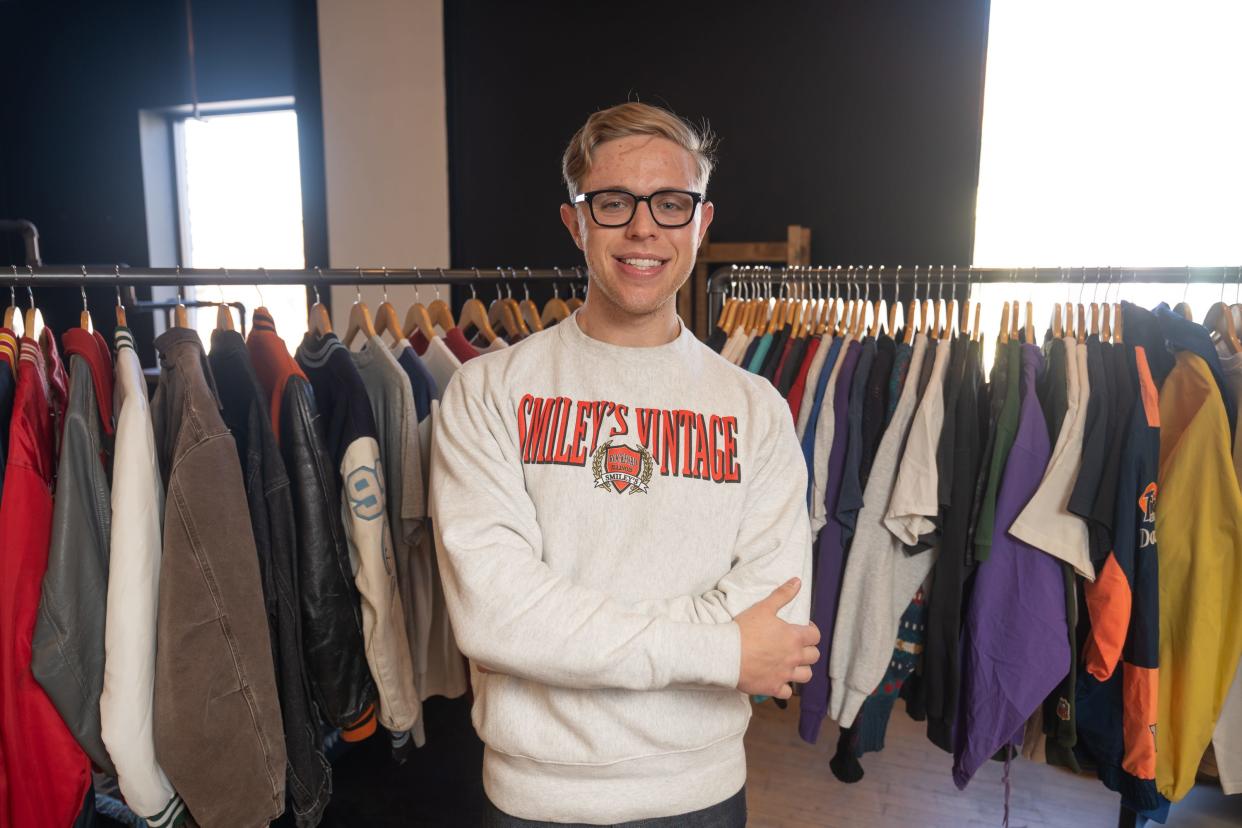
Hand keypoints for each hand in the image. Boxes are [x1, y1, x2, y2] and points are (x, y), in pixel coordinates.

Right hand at [735, 578, 819, 699]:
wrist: (726, 653)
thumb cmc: (744, 629)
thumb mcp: (764, 607)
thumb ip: (782, 594)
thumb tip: (797, 581)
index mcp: (794, 637)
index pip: (815, 636)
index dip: (811, 632)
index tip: (802, 630)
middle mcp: (794, 657)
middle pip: (814, 656)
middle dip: (808, 650)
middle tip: (796, 646)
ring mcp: (784, 674)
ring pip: (806, 675)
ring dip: (801, 670)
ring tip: (791, 664)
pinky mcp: (773, 688)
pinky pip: (787, 692)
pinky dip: (784, 687)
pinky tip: (777, 679)